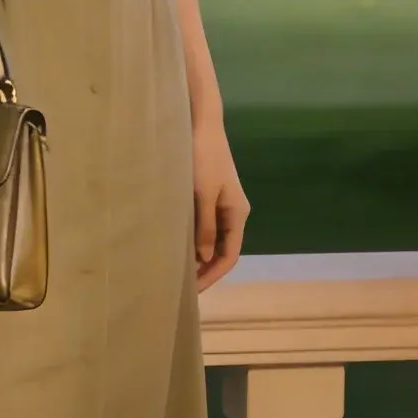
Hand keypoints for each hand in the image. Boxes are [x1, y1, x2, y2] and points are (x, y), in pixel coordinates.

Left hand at [191, 113, 249, 289]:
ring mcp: (223, 204)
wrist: (202, 125)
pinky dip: (196, 240)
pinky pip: (206, 226)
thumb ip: (204, 227)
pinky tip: (180, 246)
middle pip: (223, 250)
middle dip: (206, 270)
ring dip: (200, 257)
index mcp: (238, 214)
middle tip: (182, 286)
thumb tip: (203, 258)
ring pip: (214, 240)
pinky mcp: (211, 196)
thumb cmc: (203, 159)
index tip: (193, 291)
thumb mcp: (202, 195)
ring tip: (179, 271)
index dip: (212, 276)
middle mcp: (234, 212)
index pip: (229, 256)